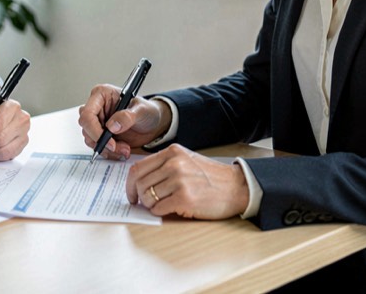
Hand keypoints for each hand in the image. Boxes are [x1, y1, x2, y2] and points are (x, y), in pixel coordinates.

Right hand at [77, 84, 170, 159]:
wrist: (153, 124)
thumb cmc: (147, 111)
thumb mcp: (142, 111)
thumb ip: (128, 116)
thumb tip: (112, 126)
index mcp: (102, 95)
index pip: (87, 113)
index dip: (95, 130)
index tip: (110, 142)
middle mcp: (97, 108)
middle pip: (86, 128)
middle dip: (102, 142)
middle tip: (118, 147)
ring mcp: (98, 122)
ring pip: (91, 140)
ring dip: (107, 149)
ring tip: (124, 149)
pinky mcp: (101, 134)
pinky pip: (98, 146)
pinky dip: (109, 152)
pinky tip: (122, 151)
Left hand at [127, 144, 248, 219]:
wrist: (236, 187)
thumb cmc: (211, 177)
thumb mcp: (186, 161)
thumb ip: (164, 166)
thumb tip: (138, 181)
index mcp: (171, 152)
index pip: (137, 167)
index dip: (129, 184)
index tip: (130, 193)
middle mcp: (173, 164)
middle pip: (139, 183)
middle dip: (138, 196)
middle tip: (143, 203)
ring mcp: (179, 180)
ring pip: (147, 197)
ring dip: (151, 205)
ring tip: (162, 205)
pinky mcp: (184, 198)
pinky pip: (159, 209)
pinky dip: (160, 212)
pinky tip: (170, 209)